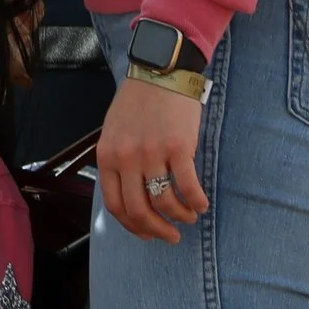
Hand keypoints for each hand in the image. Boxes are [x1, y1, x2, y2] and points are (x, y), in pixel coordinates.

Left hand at [97, 75, 207, 242]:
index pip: (115, 205)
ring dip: (179, 217)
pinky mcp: (179, 147)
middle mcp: (126, 159)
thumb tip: (131, 197)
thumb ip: (118, 162)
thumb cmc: (137, 103)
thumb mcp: (114, 133)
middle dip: (156, 230)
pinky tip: (201, 205)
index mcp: (107, 157)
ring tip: (188, 218)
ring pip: (164, 202)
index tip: (146, 234)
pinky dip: (196, 202)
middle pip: (139, 210)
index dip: (132, 226)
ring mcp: (152, 154)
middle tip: (171, 236)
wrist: (159, 72)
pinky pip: (188, 186)